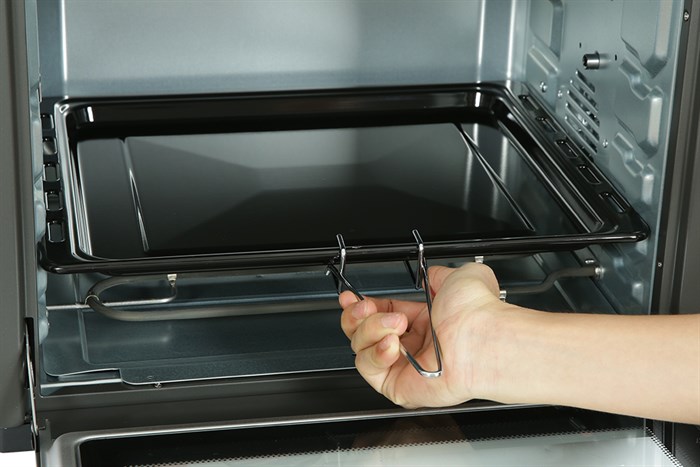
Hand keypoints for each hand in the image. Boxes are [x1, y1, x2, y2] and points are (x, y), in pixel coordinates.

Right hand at [339, 262, 505, 408]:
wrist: (481, 337)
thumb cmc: (476, 312)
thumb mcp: (458, 277)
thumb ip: (436, 274)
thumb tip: (428, 275)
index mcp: (423, 322)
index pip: (378, 314)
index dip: (360, 306)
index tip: (350, 297)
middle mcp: (412, 346)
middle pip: (361, 333)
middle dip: (356, 316)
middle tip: (366, 307)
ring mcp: (403, 367)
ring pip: (361, 348)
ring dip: (371, 330)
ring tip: (397, 325)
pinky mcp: (397, 386)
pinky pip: (369, 368)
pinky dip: (375, 352)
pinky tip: (393, 343)